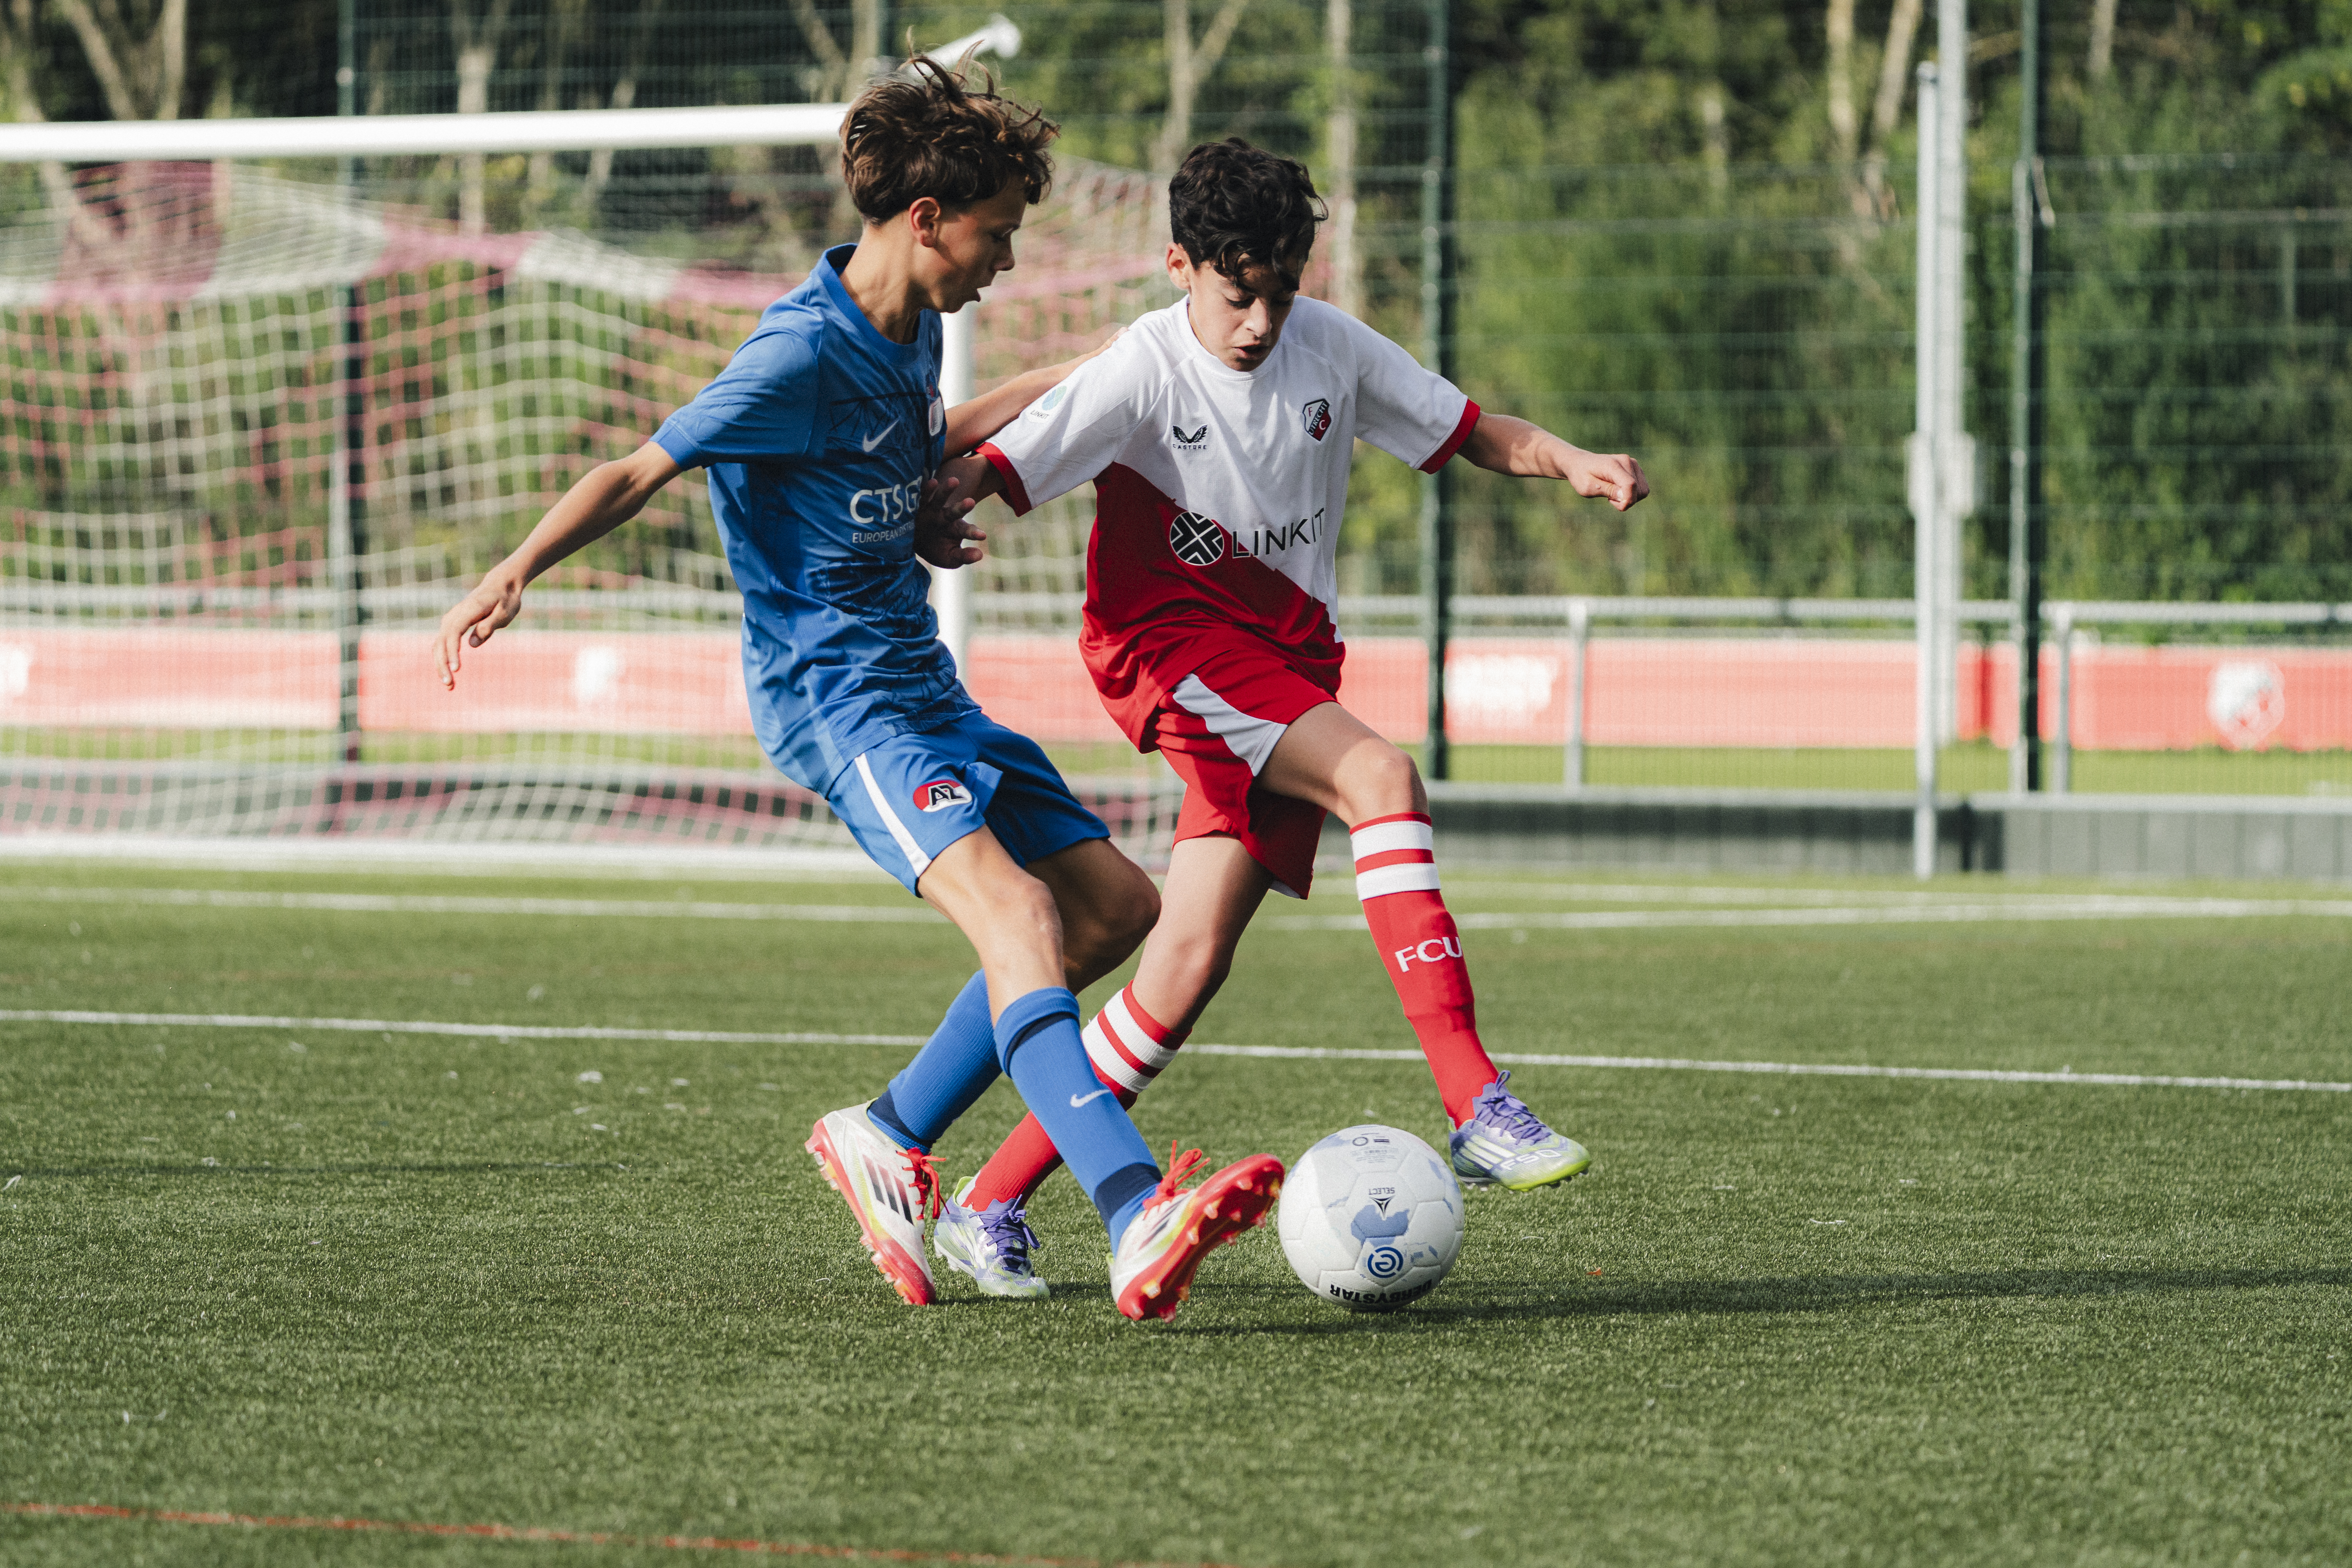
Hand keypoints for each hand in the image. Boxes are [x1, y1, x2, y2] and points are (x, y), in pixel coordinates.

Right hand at [433, 571, 524, 689]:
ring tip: (449, 685)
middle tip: (449, 684)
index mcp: (468, 610)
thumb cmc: (505, 600)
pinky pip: (443, 643)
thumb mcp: (504, 613)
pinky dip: (443, 658)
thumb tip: (472, 644)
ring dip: (440, 664)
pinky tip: (449, 673)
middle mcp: (455, 614)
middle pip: (441, 641)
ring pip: (439, 644)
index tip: (456, 669)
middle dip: (443, 663)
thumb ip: (489, 626)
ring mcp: (451, 619)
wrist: (499, 585)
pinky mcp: (452, 625)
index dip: (452, 652)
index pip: (454, 633)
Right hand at [914, 472, 986, 568]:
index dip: (973, 533)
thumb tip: (979, 555)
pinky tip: (932, 481)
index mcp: (955, 530)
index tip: (982, 535)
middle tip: (971, 502)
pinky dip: (927, 490)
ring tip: (954, 481)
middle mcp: (945, 518)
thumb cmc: (937, 550)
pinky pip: (923, 498)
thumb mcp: (950, 557)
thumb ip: (964, 557)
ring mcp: (932, 511)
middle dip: (962, 508)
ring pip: (940, 500)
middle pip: (955, 512)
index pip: (966, 530)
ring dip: (946, 491)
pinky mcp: (919, 507)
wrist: (915, 544)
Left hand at [1567, 450, 1648, 510]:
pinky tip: (1618, 490)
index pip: (1630, 485)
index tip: (1614, 504)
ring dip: (1630, 498)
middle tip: (1609, 498)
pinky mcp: (1635, 468)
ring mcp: (1633, 463)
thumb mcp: (1588, 487)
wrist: (1580, 463)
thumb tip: (1625, 497)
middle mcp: (1626, 461)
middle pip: (1640, 491)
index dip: (1627, 501)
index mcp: (1612, 465)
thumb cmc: (1581, 476)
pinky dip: (1633, 494)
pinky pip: (1642, 487)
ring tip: (1613, 493)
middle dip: (1626, 501)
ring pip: (1644, 490)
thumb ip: (1608, 491)